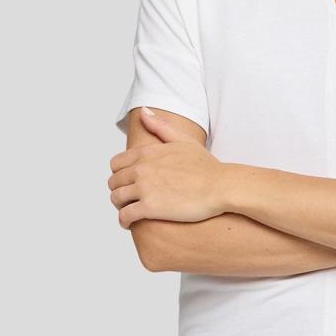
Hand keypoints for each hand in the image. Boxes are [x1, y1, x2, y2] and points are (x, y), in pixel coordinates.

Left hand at [108, 106, 226, 226]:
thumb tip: (144, 112)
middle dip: (119, 190)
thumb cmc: (207, 166)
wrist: (221, 186)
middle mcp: (141, 169)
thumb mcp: (183, 140)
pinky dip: (123, 220)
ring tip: (128, 211)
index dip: (120, 174)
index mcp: (147, 153)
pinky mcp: (150, 208)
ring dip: (119, 206)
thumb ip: (160, 126)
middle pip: (114, 182)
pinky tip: (129, 223)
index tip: (127, 182)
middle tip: (128, 199)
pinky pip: (125, 215)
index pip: (116, 163)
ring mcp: (144, 188)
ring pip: (116, 199)